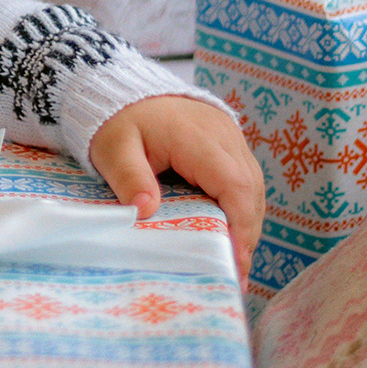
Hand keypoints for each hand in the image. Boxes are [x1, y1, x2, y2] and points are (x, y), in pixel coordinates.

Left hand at [89, 96, 264, 272]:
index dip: (240, 224)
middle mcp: (224, 135)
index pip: (234, 184)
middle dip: (246, 234)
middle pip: (250, 190)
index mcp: (198, 136)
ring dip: (247, 224)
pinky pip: (245, 180)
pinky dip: (241, 209)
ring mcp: (231, 138)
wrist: (122, 91)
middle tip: (236, 275)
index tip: (237, 261)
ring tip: (234, 263)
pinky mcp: (229, 145)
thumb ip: (129, 177)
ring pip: (253, 187)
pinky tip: (228, 234)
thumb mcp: (113, 148)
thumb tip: (146, 211)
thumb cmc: (117, 121)